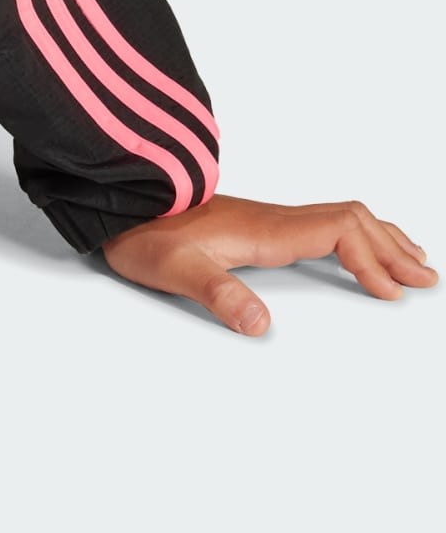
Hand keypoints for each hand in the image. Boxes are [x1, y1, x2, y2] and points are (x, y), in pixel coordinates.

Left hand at [99, 192, 435, 334]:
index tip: (391, 292)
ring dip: (379, 238)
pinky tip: (356, 250)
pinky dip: (354, 234)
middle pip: (349, 219)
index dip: (373, 258)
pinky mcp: (256, 225)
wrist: (118, 207)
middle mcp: (272, 218)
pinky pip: (321, 221)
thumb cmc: (143, 237)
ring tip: (411, 261)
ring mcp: (265, 219)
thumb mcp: (174, 271)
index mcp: (265, 229)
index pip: (338, 230)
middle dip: (391, 249)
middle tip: (426, 279)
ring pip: (337, 217)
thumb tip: (261, 325)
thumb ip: (217, 293)